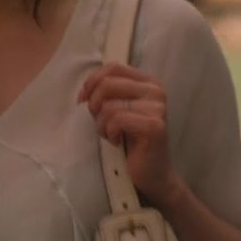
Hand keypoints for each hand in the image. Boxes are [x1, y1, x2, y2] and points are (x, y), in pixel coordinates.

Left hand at [80, 63, 179, 202]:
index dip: (92, 82)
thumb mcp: (116, 110)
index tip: (83, 101)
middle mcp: (156, 91)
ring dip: (102, 124)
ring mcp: (157, 108)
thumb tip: (84, 90)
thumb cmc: (130, 141)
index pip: (113, 67)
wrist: (151, 173)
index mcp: (147, 82)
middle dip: (94, 105)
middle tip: (100, 123)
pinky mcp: (154, 126)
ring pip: (109, 105)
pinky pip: (117, 120)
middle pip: (108, 84)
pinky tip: (117, 141)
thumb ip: (106, 94)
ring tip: (111, 135)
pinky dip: (110, 132)